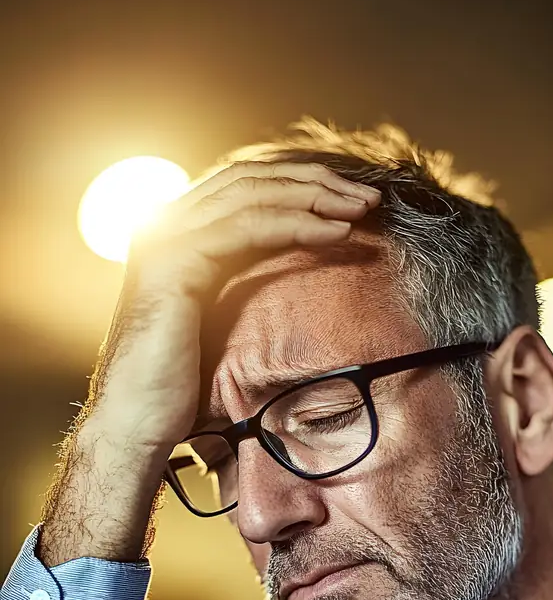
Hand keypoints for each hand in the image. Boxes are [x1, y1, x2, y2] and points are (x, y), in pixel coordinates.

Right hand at [86, 161, 380, 450]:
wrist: (137, 422)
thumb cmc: (178, 387)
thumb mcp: (217, 321)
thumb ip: (237, 284)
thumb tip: (291, 272)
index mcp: (174, 232)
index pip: (244, 184)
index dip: (300, 183)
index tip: (350, 198)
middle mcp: (163, 223)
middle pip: (251, 177)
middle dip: (315, 182)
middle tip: (368, 195)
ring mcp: (164, 237)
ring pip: (252, 194)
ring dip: (315, 197)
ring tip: (363, 208)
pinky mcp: (174, 261)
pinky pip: (247, 228)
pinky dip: (297, 224)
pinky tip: (336, 233)